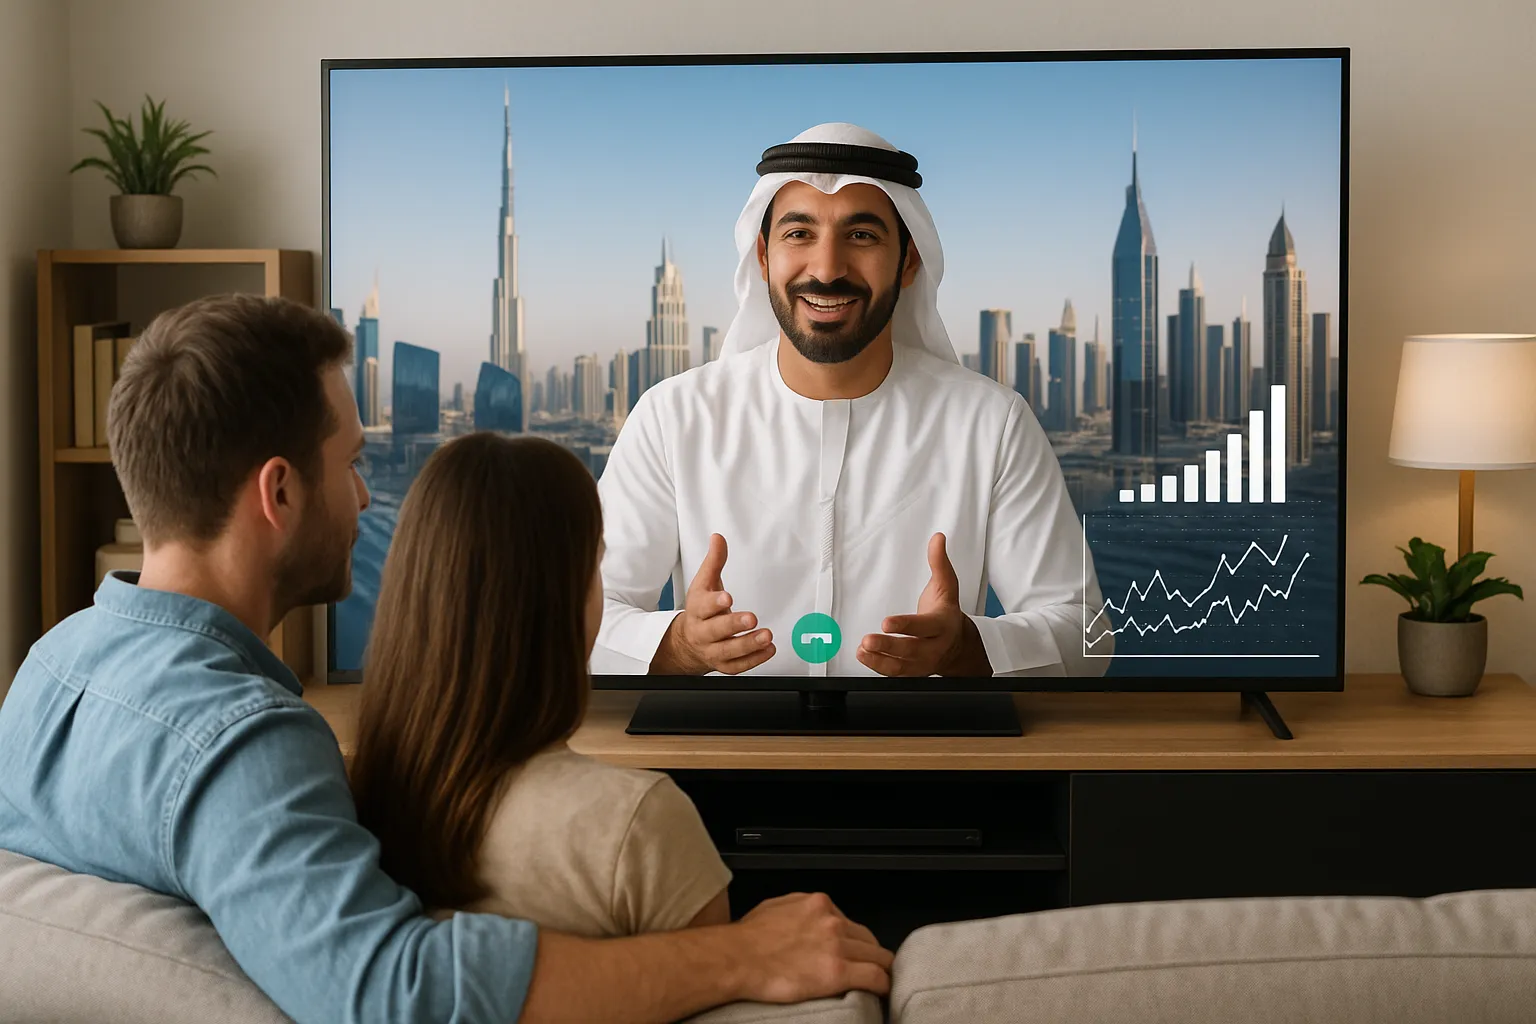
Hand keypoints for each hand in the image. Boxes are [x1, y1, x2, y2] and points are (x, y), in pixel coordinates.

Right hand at [650, 533, 774, 674]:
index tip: (727, 598)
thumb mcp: (704, 583)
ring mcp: (712, 650)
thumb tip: (718, 538)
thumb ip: (714, 561)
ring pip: (728, 651)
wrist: (687, 642)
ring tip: (766, 635)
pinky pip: (737, 666)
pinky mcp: (723, 664)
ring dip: (748, 644)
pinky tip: (768, 649)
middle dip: (733, 625)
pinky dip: (754, 660)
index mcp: (697, 609)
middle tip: (752, 617)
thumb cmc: (700, 609)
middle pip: (715, 631)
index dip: (714, 603)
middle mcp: (702, 632)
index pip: (702, 606)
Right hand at [729, 892, 892, 1002]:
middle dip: (869, 954)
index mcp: (817, 904)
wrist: (734, 959)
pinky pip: (875, 977)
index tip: (853, 951)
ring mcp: (837, 945)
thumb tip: (804, 918)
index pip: (850, 922)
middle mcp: (831, 921)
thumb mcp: (774, 908)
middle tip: (868, 969)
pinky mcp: (837, 971)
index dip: (854, 941)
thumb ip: (797, 910)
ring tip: (876, 983)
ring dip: (878, 970)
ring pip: (878, 956)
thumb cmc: (745, 939)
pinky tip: (880, 992)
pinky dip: (881, 985)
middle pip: (869, 939)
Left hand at [857, 532, 990, 676]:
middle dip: (888, 647)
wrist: (958, 645)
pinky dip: (878, 667)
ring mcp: (923, 663)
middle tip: (868, 640)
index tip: (887, 623)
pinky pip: (895, 674)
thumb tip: (937, 538)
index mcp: (942, 625)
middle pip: (911, 650)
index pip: (924, 627)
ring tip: (862, 649)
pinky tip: (863, 655)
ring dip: (879, 660)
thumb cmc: (945, 612)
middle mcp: (934, 647)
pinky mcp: (912, 672)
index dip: (906, 625)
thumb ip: (939, 562)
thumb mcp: (946, 586)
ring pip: (901, 667)